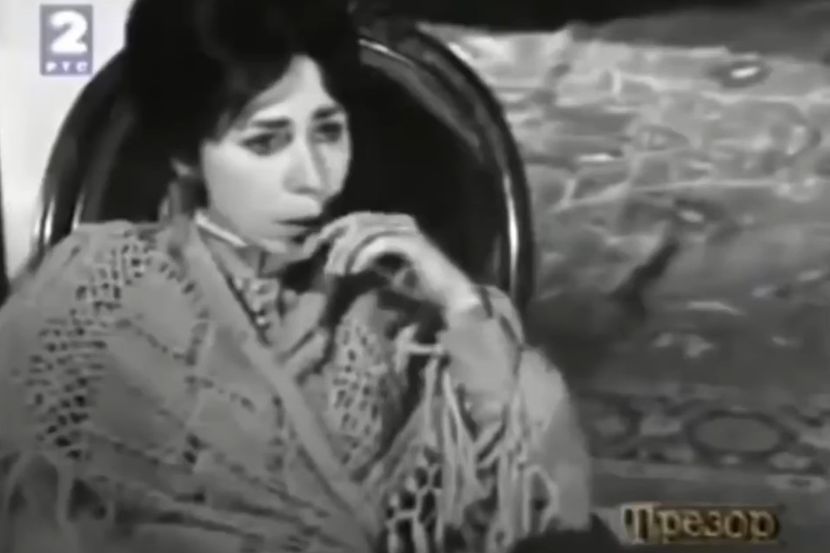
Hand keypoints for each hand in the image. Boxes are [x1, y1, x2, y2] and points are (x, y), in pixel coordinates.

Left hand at [315, 212, 483, 316]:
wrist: (452, 296)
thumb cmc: (423, 285)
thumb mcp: (389, 270)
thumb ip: (370, 259)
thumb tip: (343, 257)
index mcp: (395, 224)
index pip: (358, 218)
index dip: (335, 229)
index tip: (318, 246)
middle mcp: (401, 221)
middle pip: (358, 221)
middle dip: (337, 242)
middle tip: (327, 265)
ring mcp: (408, 230)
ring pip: (365, 231)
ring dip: (347, 252)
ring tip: (339, 272)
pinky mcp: (413, 243)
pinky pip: (379, 244)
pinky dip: (363, 257)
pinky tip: (355, 272)